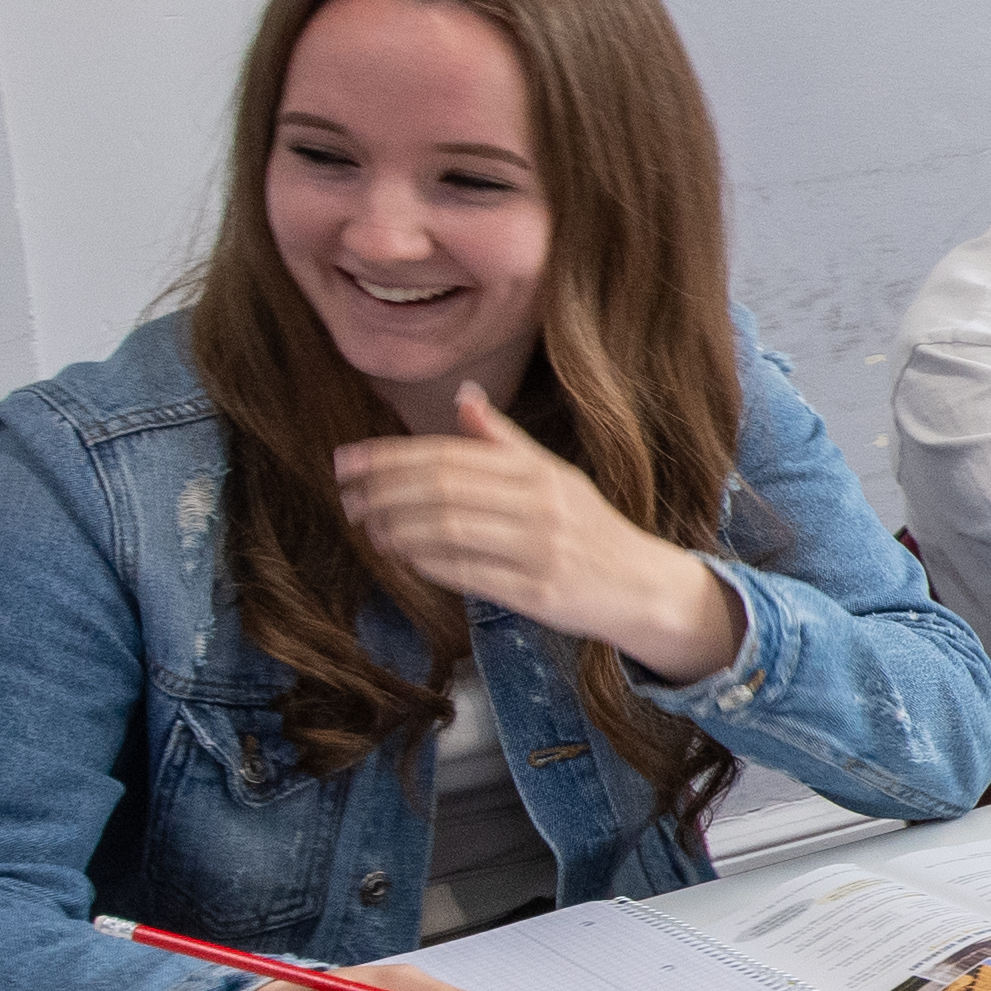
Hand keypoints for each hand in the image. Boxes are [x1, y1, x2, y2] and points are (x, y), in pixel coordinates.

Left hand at [334, 384, 744, 682]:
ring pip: (448, 532)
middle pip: (443, 490)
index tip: (348, 461)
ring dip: (397, 530)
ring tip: (371, 529)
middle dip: (384, 493)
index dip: (391, 457)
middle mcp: (541, 506)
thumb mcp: (557, 476)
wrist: (643, 588)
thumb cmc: (591, 530)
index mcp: (540, 472)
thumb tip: (465, 398)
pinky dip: (425, 563)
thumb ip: (506, 442)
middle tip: (348, 499)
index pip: (450, 455)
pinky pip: (466, 574)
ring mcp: (540, 551)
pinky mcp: (536, 593)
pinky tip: (404, 557)